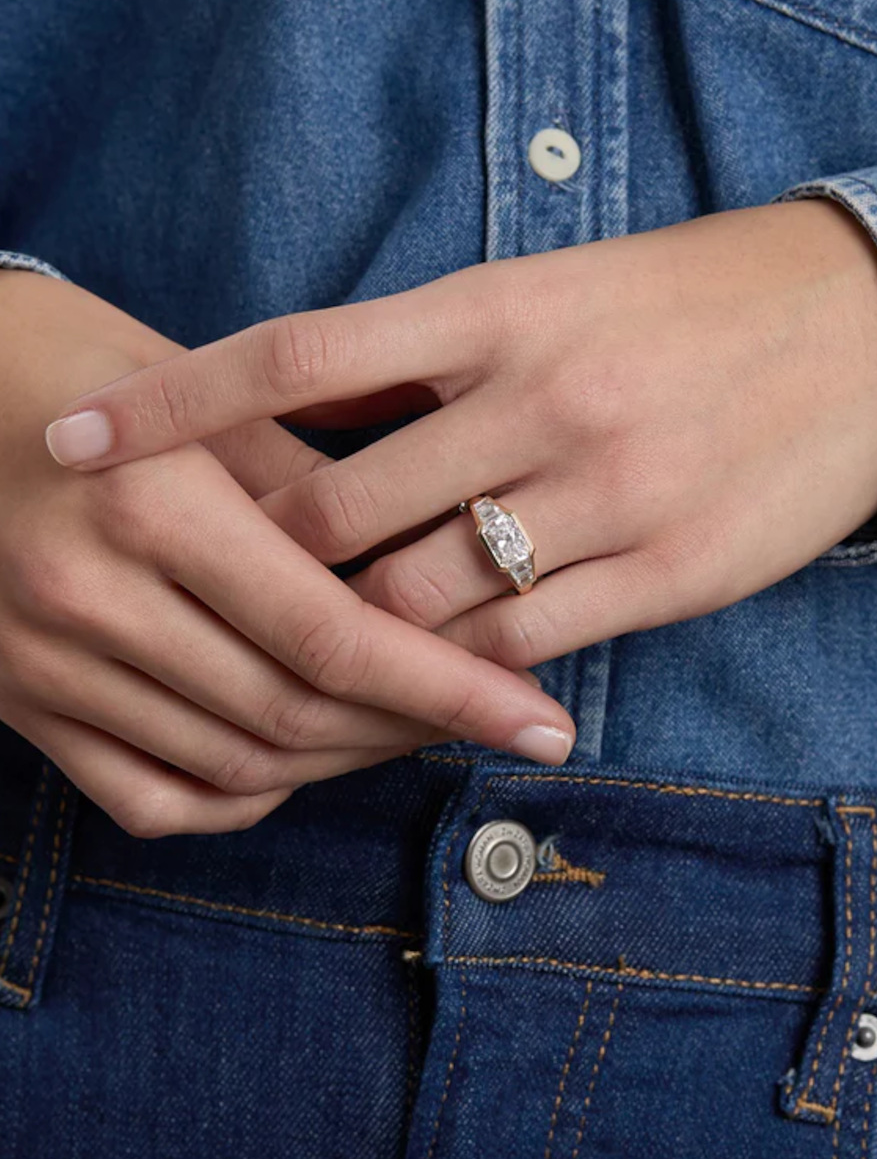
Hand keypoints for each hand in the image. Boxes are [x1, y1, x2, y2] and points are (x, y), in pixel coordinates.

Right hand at [0, 270, 573, 839]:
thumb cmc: (67, 359)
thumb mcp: (199, 389)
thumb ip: (312, 484)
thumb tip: (430, 562)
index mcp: (151, 504)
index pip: (334, 637)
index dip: (453, 691)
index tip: (541, 721)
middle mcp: (89, 598)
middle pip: (293, 715)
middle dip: (416, 730)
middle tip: (494, 718)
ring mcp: (41, 663)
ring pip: (234, 767)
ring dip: (342, 764)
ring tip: (413, 731)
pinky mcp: (16, 702)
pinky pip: (148, 798)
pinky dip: (239, 798)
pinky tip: (293, 765)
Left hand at [41, 198, 876, 673]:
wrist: (854, 336)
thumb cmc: (674, 308)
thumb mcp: (544, 294)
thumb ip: (420, 355)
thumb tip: (287, 407)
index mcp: (493, 308)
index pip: (292, 358)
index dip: (171, 406)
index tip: (70, 444)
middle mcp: (539, 398)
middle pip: (340, 514)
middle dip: (260, 569)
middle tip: (209, 598)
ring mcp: (605, 490)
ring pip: (424, 602)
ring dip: (356, 642)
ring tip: (320, 659)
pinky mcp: (665, 569)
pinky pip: (523, 645)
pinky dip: (461, 671)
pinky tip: (440, 677)